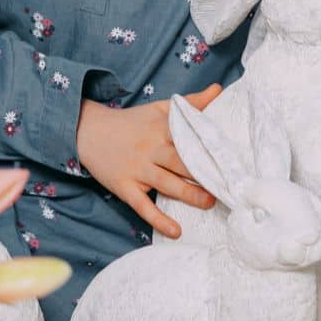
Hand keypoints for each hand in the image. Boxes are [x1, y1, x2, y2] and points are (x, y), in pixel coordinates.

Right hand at [76, 83, 222, 238]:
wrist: (89, 131)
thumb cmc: (131, 122)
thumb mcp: (159, 109)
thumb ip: (191, 102)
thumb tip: (218, 89)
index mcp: (162, 129)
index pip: (191, 138)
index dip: (211, 149)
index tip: (232, 160)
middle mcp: (151, 148)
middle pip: (183, 163)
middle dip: (205, 175)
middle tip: (228, 186)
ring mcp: (138, 169)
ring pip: (168, 184)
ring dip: (190, 195)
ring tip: (210, 202)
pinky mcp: (125, 187)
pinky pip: (144, 206)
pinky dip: (160, 220)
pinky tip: (176, 231)